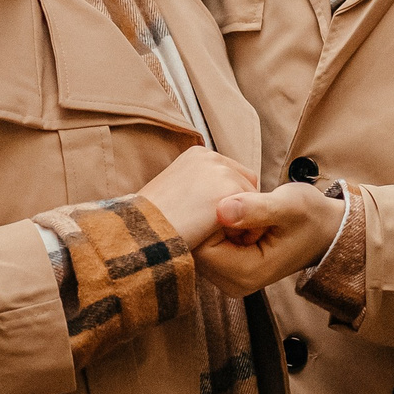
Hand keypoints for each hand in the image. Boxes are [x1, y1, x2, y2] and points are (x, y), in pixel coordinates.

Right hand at [136, 146, 257, 249]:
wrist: (142, 232)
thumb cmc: (151, 221)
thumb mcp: (172, 194)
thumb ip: (195, 190)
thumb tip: (209, 204)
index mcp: (197, 155)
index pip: (231, 174)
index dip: (228, 200)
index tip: (212, 219)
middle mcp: (211, 157)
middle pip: (246, 182)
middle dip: (240, 207)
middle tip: (219, 230)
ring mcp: (220, 171)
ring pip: (252, 199)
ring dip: (241, 219)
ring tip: (214, 234)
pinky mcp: (227, 190)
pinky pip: (252, 214)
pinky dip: (241, 230)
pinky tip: (218, 238)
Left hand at [192, 183, 345, 294]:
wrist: (324, 230)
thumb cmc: (310, 216)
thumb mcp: (289, 206)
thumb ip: (256, 209)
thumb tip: (221, 209)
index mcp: (247, 274)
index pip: (202, 246)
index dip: (210, 219)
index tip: (236, 203)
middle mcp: (234, 283)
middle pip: (196, 248)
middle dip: (210, 222)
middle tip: (243, 207)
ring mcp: (230, 278)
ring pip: (200, 245)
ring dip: (214, 224)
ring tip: (245, 212)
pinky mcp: (229, 268)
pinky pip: (207, 244)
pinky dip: (217, 227)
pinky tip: (238, 216)